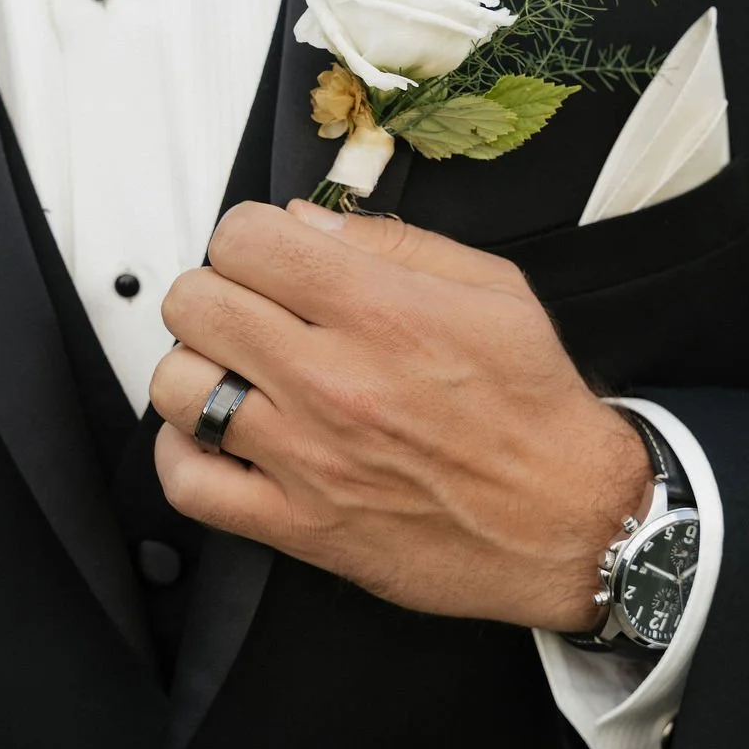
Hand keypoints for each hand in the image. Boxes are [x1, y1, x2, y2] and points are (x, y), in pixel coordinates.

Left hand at [150, 201, 651, 632]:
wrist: (571, 521)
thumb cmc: (532, 405)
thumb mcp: (492, 289)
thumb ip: (392, 242)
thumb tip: (305, 222)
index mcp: (380, 311)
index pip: (244, 240)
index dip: (246, 236)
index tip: (265, 254)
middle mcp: (334, 380)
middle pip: (196, 303)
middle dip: (215, 291)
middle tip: (248, 308)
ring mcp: (309, 457)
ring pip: (177, 386)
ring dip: (196, 367)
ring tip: (232, 369)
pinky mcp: (300, 526)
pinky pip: (188, 483)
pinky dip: (181, 452)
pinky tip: (214, 434)